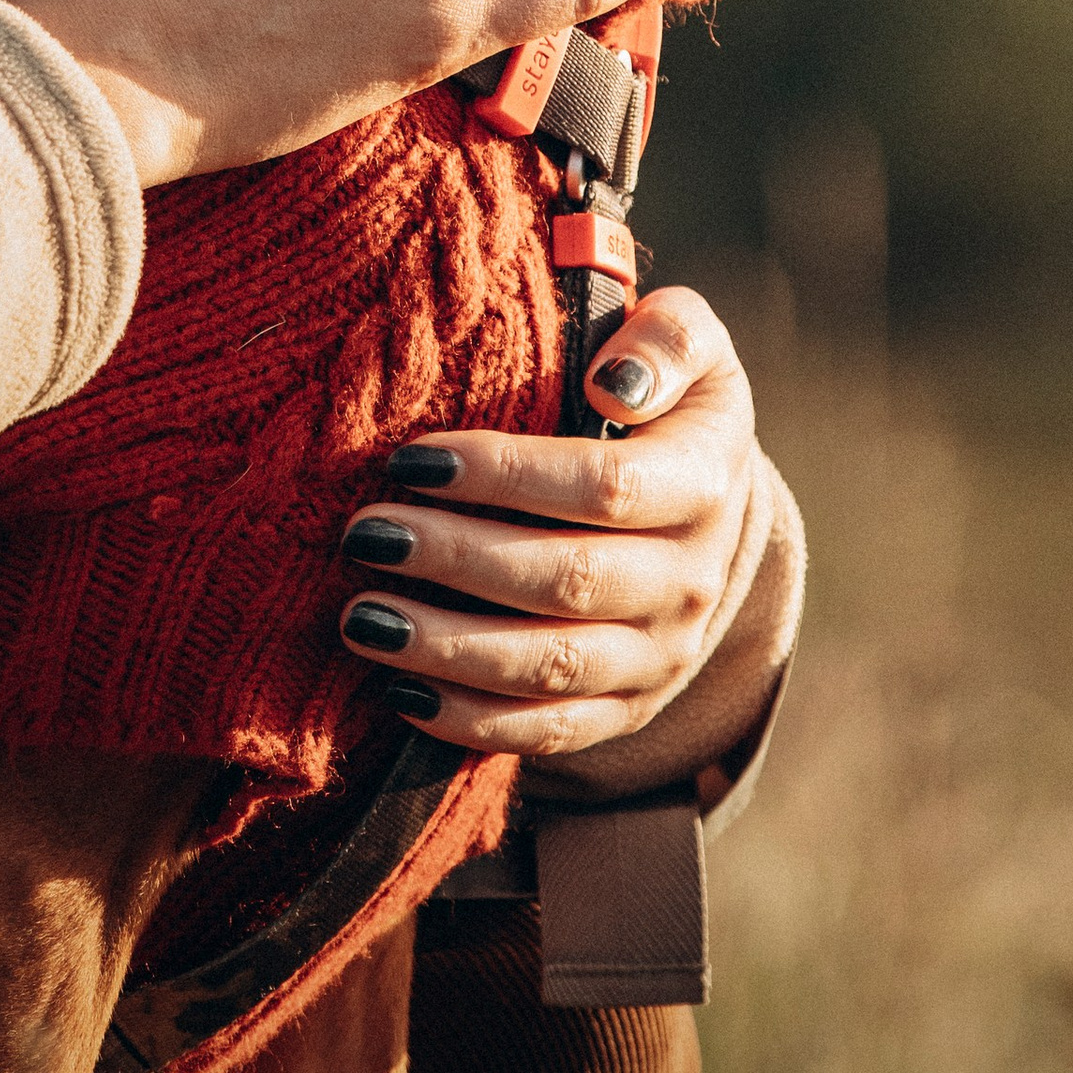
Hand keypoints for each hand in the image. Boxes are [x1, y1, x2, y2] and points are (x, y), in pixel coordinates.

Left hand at [330, 287, 755, 757]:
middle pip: (568, 580)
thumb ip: (666, 340)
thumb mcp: (687, 342)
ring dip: (450, 648)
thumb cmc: (668, 400)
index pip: (605, 484)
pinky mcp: (628, 708)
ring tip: (362, 618)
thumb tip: (613, 384)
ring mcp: (662, 655)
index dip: (507, 474)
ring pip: (552, 668)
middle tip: (365, 535)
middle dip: (456, 561)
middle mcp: (692, 580)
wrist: (711, 505)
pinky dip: (473, 722)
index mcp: (707, 480)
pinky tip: (401, 692)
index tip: (412, 458)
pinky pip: (551, 731)